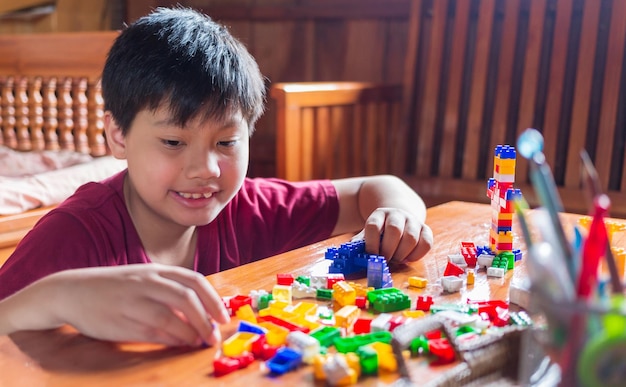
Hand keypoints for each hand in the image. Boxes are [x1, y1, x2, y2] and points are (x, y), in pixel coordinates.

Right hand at [0, 264, 228, 346]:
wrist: (72, 291)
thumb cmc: (116, 287)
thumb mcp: (144, 280)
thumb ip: (171, 292)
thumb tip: (202, 313)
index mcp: (156, 270)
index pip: (194, 281)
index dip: (213, 299)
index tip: (223, 317)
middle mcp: (146, 282)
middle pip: (187, 298)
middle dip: (206, 319)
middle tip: (214, 335)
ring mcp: (133, 301)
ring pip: (171, 317)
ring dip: (190, 332)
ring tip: (199, 341)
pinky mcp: (121, 322)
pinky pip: (153, 332)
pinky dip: (171, 340)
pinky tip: (180, 344)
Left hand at [353, 207, 432, 263]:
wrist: (400, 218)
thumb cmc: (381, 232)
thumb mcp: (368, 234)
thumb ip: (361, 243)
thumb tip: (349, 254)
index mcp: (379, 214)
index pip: (373, 226)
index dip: (371, 243)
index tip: (371, 255)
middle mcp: (397, 214)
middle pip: (394, 230)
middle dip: (388, 249)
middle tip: (385, 259)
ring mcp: (413, 221)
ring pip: (411, 237)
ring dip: (402, 254)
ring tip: (396, 259)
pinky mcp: (426, 229)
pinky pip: (426, 243)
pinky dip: (417, 255)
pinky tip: (408, 258)